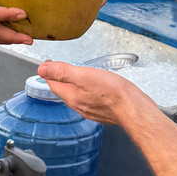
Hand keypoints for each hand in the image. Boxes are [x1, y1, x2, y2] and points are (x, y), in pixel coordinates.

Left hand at [38, 60, 152, 124]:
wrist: (134, 109)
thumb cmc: (113, 93)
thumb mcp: (84, 76)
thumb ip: (62, 72)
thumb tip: (42, 69)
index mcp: (72, 97)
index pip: (53, 84)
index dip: (49, 72)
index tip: (48, 64)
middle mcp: (79, 106)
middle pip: (64, 91)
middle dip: (60, 80)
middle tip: (60, 68)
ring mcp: (91, 110)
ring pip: (77, 96)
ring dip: (74, 86)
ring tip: (76, 76)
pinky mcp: (102, 112)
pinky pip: (89, 100)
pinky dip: (87, 92)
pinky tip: (94, 88)